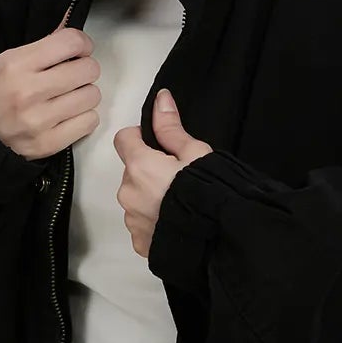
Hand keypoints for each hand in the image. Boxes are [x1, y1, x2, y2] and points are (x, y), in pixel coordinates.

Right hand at [0, 26, 102, 160]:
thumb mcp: (10, 58)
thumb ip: (46, 43)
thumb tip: (74, 25)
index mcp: (17, 65)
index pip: (72, 42)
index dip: (82, 44)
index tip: (79, 50)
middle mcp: (28, 92)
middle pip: (88, 70)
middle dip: (84, 69)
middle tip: (73, 75)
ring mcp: (38, 121)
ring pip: (92, 96)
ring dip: (84, 94)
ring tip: (68, 96)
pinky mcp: (47, 144)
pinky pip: (89, 122)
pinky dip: (83, 117)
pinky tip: (68, 114)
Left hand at [113, 87, 213, 259]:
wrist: (217, 241)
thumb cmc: (208, 193)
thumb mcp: (196, 154)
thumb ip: (171, 128)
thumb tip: (160, 99)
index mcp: (139, 166)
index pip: (124, 139)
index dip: (141, 138)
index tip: (160, 146)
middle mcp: (128, 193)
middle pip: (132, 172)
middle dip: (149, 172)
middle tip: (178, 179)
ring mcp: (132, 220)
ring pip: (136, 199)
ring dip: (150, 198)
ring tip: (179, 205)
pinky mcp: (139, 243)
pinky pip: (142, 225)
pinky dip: (154, 222)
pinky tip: (176, 223)